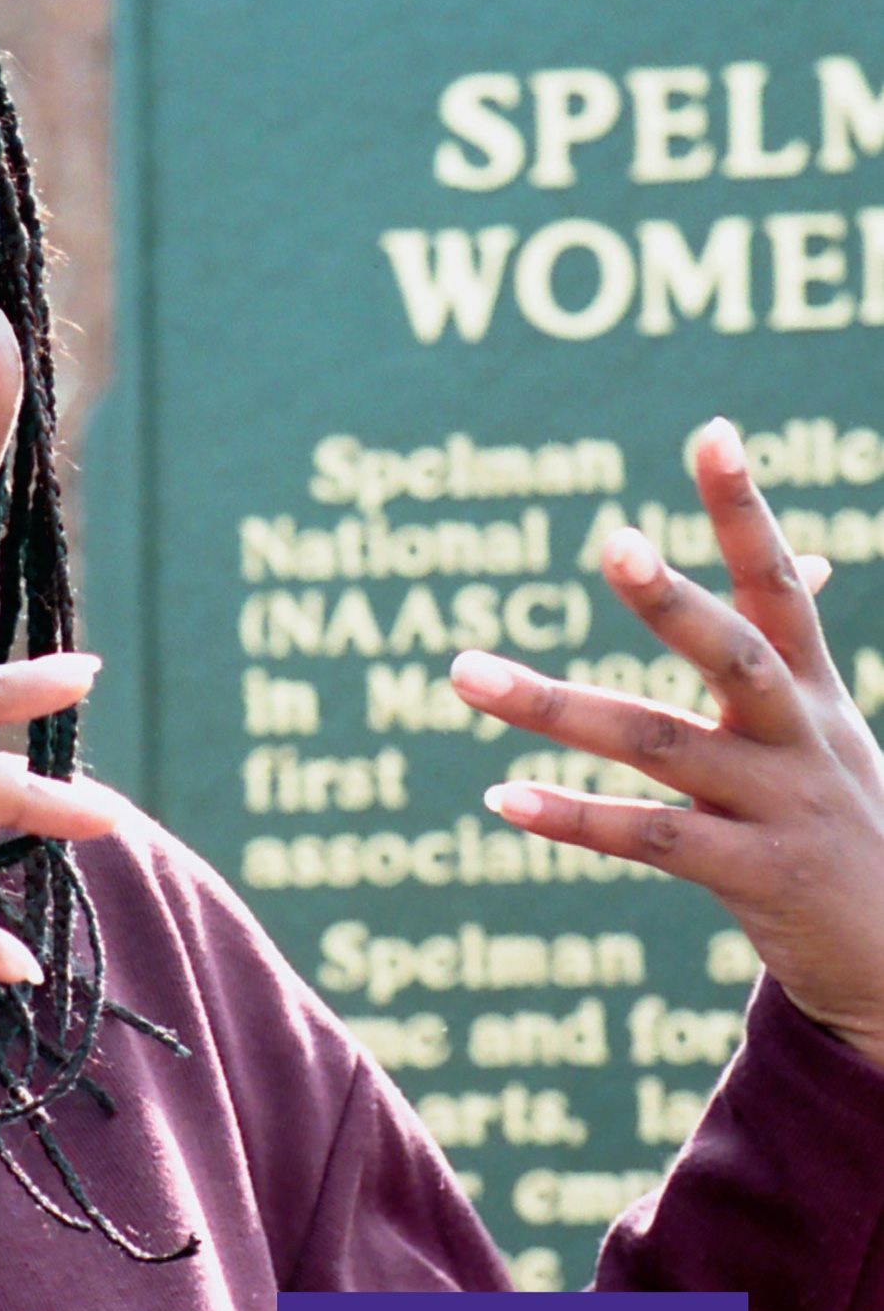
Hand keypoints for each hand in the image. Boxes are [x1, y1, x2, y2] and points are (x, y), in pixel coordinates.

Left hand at [448, 416, 883, 1072]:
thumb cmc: (849, 823)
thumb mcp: (831, 727)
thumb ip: (793, 649)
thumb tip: (811, 554)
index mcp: (813, 688)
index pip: (780, 581)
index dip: (748, 508)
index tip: (712, 432)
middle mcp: (802, 736)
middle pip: (734, 654)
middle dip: (674, 600)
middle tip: (613, 540)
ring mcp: (782, 807)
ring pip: (660, 746)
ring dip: (555, 707)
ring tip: (465, 673)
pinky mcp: (758, 878)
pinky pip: (651, 840)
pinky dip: (573, 819)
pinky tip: (502, 798)